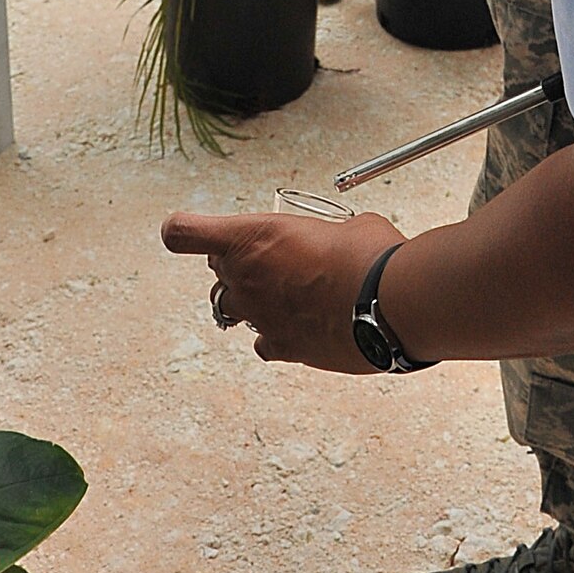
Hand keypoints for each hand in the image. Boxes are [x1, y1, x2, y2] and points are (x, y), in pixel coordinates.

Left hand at [161, 208, 403, 370]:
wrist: (392, 303)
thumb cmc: (372, 255)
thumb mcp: (346, 224)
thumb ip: (323, 234)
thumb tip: (338, 243)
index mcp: (254, 236)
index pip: (183, 233)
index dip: (181, 231)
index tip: (182, 230)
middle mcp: (246, 277)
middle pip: (218, 270)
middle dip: (240, 263)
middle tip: (278, 258)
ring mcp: (260, 317)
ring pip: (233, 308)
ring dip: (254, 298)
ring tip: (292, 292)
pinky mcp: (281, 348)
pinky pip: (262, 342)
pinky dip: (275, 334)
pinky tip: (303, 323)